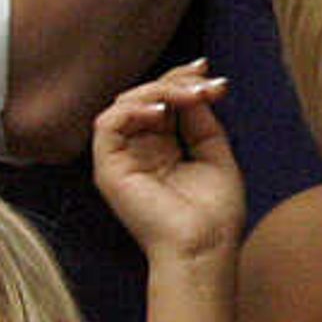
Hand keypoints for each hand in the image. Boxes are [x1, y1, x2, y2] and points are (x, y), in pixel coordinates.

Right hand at [89, 66, 247, 261]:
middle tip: (205, 82)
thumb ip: (201, 119)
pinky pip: (107, 124)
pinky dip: (133, 109)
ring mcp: (121, 159)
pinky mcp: (108, 169)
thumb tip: (194, 86)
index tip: (210, 73)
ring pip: (124, 103)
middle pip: (143, 96)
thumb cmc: (214, 213)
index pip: (163, 101)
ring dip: (159, 91)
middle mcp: (138, 150)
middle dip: (175, 81)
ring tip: (190, 96)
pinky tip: (163, 112)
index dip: (182, 81)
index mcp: (162, 148)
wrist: (204, 248)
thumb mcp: (214, 153)